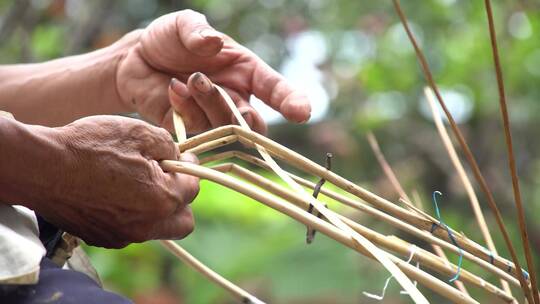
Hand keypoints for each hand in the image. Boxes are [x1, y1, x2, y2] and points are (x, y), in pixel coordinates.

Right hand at [32, 116, 198, 247]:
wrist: (41, 168)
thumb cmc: (90, 147)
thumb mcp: (139, 132)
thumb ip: (170, 147)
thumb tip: (178, 157)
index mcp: (162, 200)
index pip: (193, 188)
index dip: (190, 167)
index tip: (182, 156)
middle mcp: (146, 226)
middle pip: (183, 221)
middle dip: (182, 199)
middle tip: (167, 176)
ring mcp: (123, 236)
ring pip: (157, 228)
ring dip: (157, 208)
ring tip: (138, 183)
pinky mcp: (102, 238)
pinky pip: (131, 230)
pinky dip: (132, 215)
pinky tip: (116, 194)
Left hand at [116, 9, 310, 133]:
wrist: (135, 59)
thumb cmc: (169, 39)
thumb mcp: (183, 24)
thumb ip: (197, 30)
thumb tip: (211, 44)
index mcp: (246, 72)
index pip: (276, 90)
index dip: (292, 102)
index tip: (302, 112)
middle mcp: (235, 98)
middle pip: (254, 124)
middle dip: (243, 115)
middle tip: (215, 89)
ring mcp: (212, 117)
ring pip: (226, 129)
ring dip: (210, 104)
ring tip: (189, 80)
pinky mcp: (188, 129)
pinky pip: (196, 130)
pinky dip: (185, 109)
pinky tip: (172, 88)